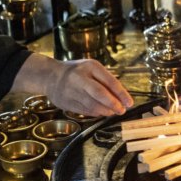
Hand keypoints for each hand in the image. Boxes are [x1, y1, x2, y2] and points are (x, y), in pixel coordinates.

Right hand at [16, 54, 133, 116]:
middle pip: (100, 94)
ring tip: (113, 112)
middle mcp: (80, 78)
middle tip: (122, 110)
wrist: (50, 76)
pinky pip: (84, 111)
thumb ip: (105, 80)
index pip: (109, 81)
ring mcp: (71, 91)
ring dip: (105, 111)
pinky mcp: (66, 103)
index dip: (121, 94)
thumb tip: (121, 97)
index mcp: (89, 66)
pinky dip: (95, 113)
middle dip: (114, 104)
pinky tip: (101, 112)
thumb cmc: (77, 72)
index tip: (129, 103)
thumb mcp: (91, 68)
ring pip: (92, 105)